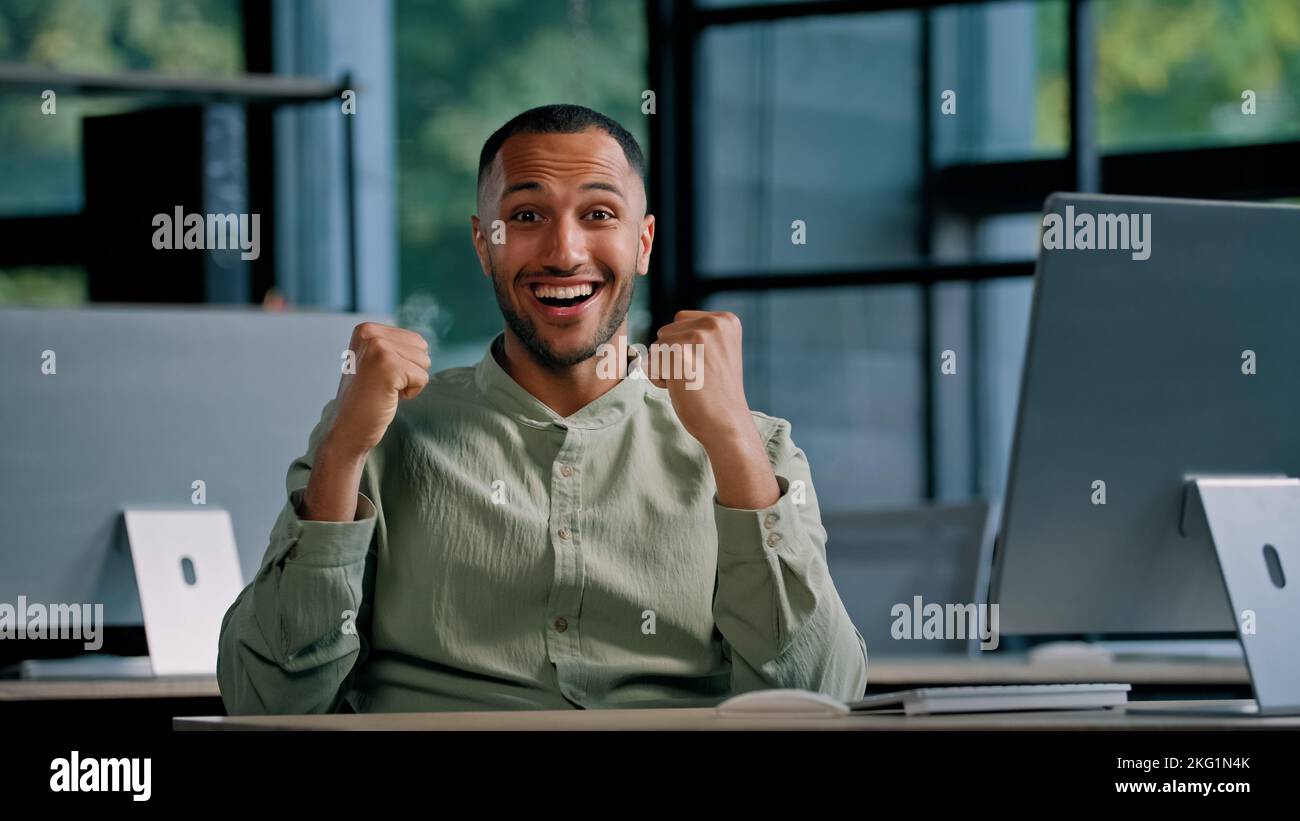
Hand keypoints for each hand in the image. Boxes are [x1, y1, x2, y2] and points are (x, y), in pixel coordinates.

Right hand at [325, 322, 430, 459]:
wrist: (347, 429)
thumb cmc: (365, 399)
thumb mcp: (374, 362)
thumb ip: (393, 346)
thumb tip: (423, 342)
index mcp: (366, 329)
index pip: (414, 339)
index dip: (406, 363)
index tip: (379, 376)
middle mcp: (370, 333)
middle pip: (422, 347)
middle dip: (411, 370)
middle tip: (383, 384)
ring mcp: (379, 348)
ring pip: (424, 361)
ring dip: (410, 381)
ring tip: (384, 389)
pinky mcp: (389, 367)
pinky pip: (422, 378)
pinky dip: (410, 393)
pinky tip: (388, 397)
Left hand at [648, 311, 778, 508]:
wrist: (727, 424)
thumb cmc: (718, 394)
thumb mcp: (715, 353)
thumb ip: (699, 335)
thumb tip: (661, 333)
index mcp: (726, 320)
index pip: (681, 320)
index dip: (684, 348)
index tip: (705, 367)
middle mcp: (714, 322)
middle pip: (666, 331)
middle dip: (672, 356)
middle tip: (697, 377)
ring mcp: (697, 336)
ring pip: (657, 347)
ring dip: (665, 368)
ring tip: (690, 383)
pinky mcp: (680, 353)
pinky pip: (651, 362)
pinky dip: (659, 379)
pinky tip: (681, 389)